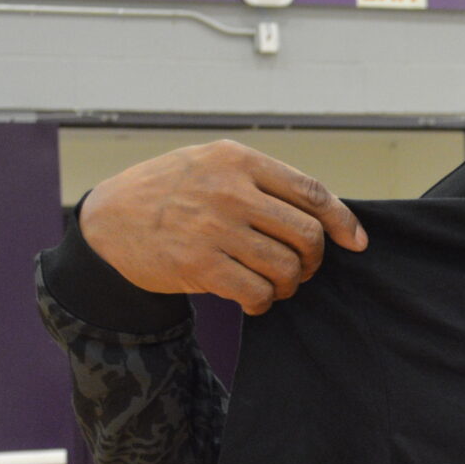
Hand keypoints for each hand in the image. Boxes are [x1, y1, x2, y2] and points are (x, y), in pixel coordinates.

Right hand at [77, 141, 367, 316]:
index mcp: (238, 160)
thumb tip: (324, 212)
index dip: (343, 221)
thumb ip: (260, 180)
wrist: (108, 221)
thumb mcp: (210, 164)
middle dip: (313, 259)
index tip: (356, 242)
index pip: (312, 192)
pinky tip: (253, 301)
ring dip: (288, 285)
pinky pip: (257, 293)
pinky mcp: (199, 264)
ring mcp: (214, 227)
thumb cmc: (169, 192)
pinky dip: (263, 303)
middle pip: (307, 234)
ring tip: (274, 284)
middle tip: (301, 268)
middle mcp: (229, 190)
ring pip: (286, 268)